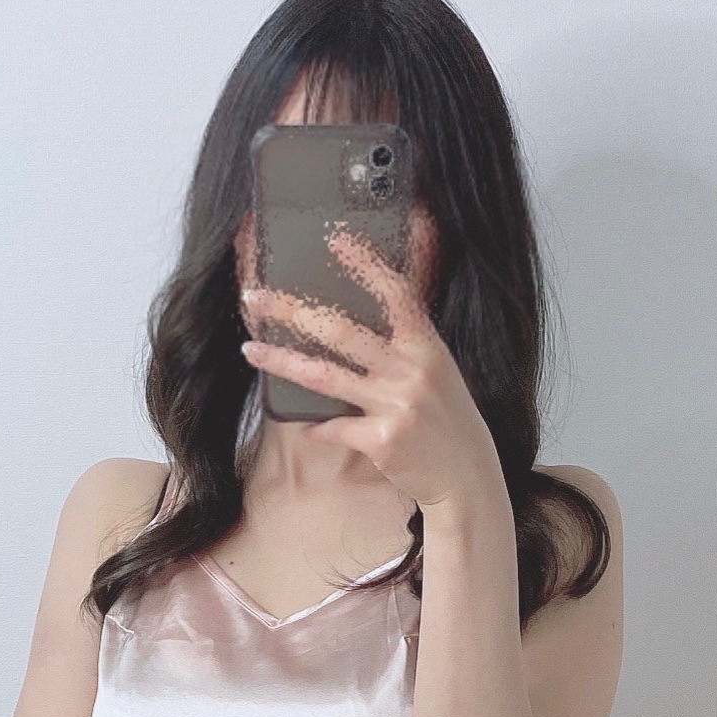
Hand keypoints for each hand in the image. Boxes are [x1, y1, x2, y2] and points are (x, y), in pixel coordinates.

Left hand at [233, 209, 504, 513]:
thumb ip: (406, 345)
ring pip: (325, 376)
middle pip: (342, 331)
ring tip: (250, 350)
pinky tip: (309, 425)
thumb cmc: (447, 422)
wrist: (466, 476)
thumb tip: (362, 319)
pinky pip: (334, 426)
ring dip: (281, 361)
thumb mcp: (438, 372)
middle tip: (256, 298)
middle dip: (292, 312)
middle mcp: (412, 370)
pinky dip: (317, 426)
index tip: (335, 240)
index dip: (366, 265)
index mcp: (427, 346)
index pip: (396, 293)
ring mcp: (397, 405)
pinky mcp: (382, 441)